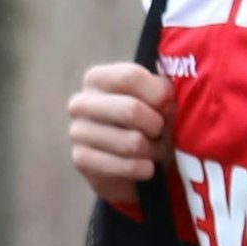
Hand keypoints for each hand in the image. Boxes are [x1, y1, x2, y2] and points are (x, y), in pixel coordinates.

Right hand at [68, 62, 176, 206]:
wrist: (127, 163)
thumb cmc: (145, 122)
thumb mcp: (157, 100)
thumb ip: (162, 92)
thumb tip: (165, 98)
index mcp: (97, 79)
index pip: (131, 77)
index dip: (158, 94)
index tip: (168, 104)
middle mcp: (81, 103)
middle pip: (131, 110)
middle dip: (156, 126)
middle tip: (161, 132)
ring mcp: (77, 132)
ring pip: (132, 142)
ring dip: (153, 150)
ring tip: (154, 150)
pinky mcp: (81, 160)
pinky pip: (125, 166)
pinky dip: (144, 168)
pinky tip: (145, 167)